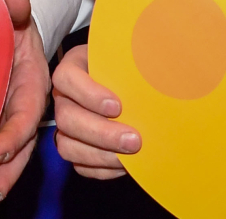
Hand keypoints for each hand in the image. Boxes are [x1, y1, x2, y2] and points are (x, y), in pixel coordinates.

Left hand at [0, 0, 48, 212]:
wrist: (0, 27)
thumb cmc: (6, 20)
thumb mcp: (9, 8)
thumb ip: (11, 4)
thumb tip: (16, 1)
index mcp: (31, 83)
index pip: (25, 114)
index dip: (11, 136)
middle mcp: (19, 108)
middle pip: (17, 149)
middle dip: (3, 175)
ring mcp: (2, 121)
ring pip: (3, 158)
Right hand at [51, 44, 137, 178]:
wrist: (136, 85)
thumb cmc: (133, 67)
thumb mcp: (134, 56)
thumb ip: (140, 60)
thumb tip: (160, 71)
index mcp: (74, 67)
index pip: (65, 78)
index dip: (88, 94)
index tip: (118, 106)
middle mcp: (65, 97)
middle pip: (66, 118)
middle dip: (101, 133)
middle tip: (134, 140)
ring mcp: (67, 124)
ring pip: (67, 145)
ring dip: (100, 155)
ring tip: (130, 156)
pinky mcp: (75, 146)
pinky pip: (79, 165)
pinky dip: (103, 168)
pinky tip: (125, 165)